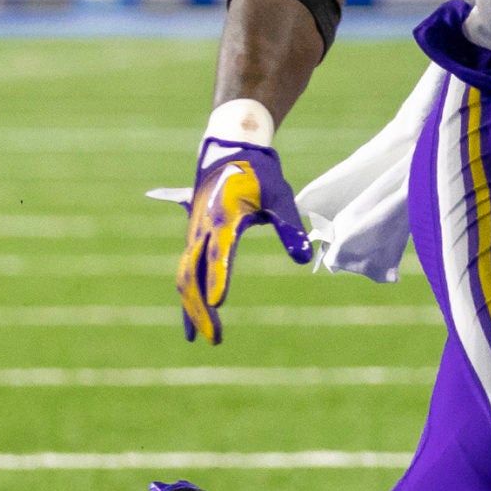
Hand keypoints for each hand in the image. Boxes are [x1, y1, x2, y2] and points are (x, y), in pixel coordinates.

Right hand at [160, 141, 312, 343]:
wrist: (228, 152)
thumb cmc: (259, 174)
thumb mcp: (280, 196)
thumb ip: (290, 227)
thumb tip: (305, 258)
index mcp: (223, 217)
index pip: (219, 254)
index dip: (218, 278)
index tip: (218, 304)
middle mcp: (202, 229)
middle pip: (193, 275)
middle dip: (199, 309)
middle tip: (214, 339)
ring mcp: (194, 235)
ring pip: (186, 277)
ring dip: (192, 309)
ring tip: (205, 338)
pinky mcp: (193, 240)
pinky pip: (187, 272)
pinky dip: (188, 298)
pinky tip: (193, 323)